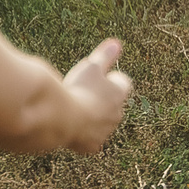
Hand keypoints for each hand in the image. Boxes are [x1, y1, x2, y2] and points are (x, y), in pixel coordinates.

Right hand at [62, 38, 131, 152]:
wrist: (66, 119)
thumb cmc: (79, 89)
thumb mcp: (91, 66)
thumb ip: (104, 55)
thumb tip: (116, 43)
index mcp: (120, 93)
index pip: (122, 82)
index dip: (110, 78)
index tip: (99, 76)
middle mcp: (118, 114)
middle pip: (113, 104)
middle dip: (102, 99)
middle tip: (83, 92)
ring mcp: (106, 131)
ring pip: (102, 122)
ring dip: (93, 116)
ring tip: (75, 109)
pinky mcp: (93, 146)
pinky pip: (90, 139)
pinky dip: (83, 134)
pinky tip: (71, 126)